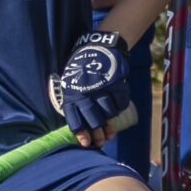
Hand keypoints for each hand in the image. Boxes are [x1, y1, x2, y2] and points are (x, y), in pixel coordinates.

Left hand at [47, 30, 131, 145]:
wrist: (98, 47)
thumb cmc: (81, 68)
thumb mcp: (71, 82)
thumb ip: (74, 101)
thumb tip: (79, 126)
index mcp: (72, 92)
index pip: (74, 117)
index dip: (80, 132)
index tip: (85, 143)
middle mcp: (87, 92)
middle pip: (93, 119)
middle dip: (97, 135)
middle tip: (100, 143)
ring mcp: (103, 89)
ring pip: (108, 114)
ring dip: (109, 126)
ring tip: (109, 135)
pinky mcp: (117, 84)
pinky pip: (120, 103)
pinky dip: (119, 109)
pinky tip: (116, 113)